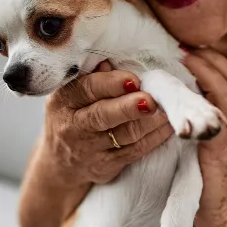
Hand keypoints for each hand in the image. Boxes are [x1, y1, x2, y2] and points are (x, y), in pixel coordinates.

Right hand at [42, 61, 173, 186]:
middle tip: (151, 100)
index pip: (86, 89)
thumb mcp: (71, 95)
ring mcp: (90, 149)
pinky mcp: (107, 166)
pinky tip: (167, 125)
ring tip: (166, 109)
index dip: (110, 84)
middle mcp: (74, 126)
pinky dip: (154, 138)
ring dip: (149, 122)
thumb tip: (110, 61)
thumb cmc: (72, 116)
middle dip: (128, 107)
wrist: (59, 163)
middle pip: (102, 116)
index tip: (133, 79)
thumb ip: (91, 77)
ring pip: (124, 135)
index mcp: (64, 100)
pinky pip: (134, 152)